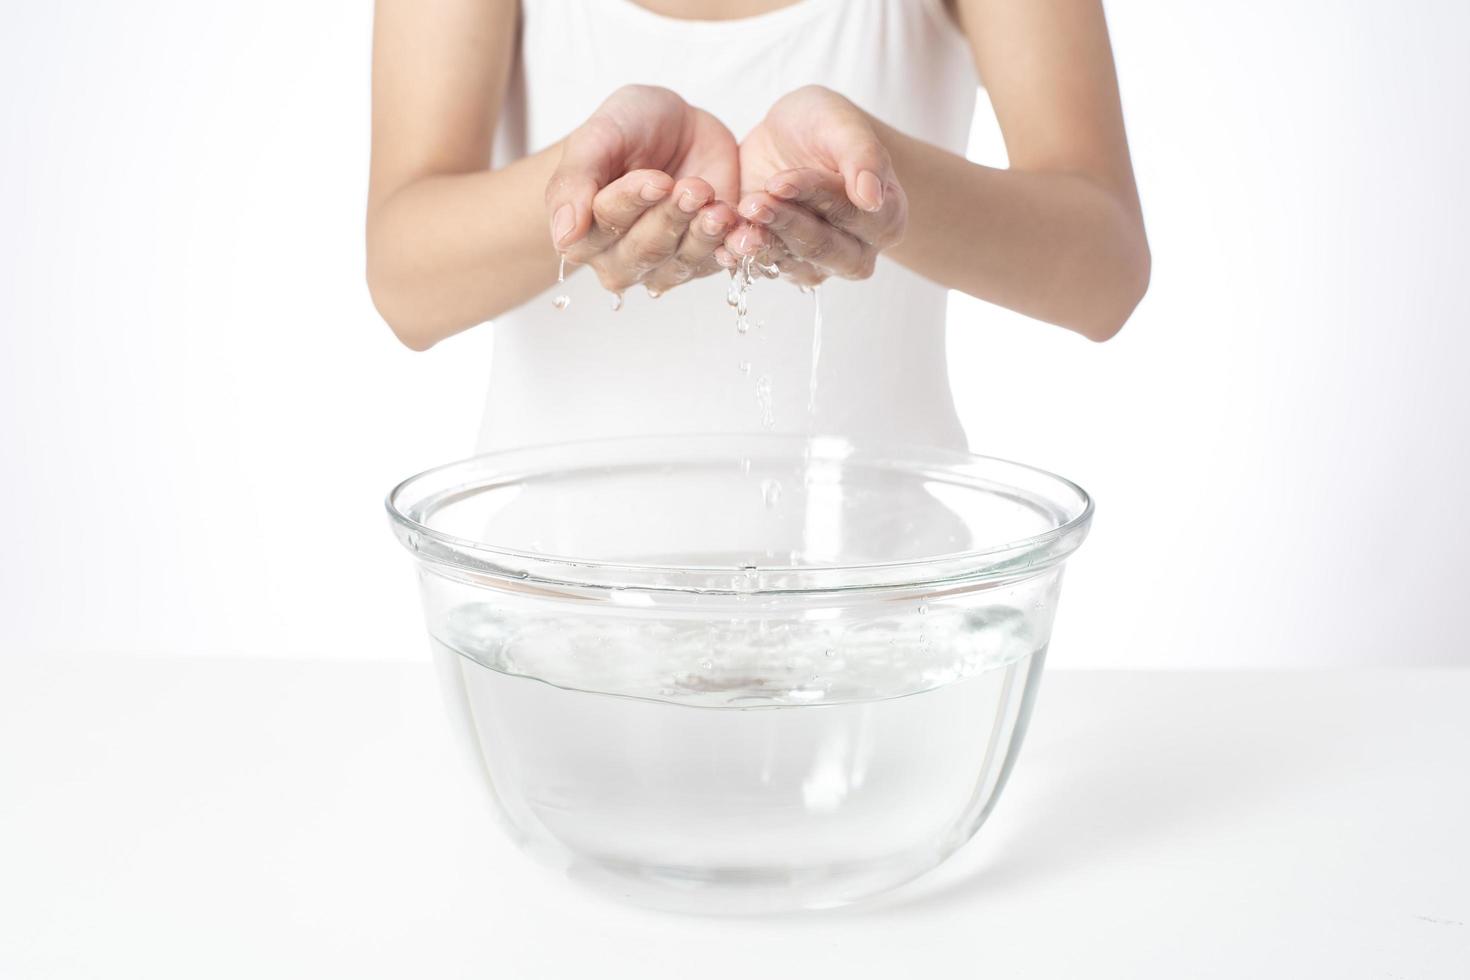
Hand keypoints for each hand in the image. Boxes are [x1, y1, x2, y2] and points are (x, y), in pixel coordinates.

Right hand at [546, 85, 739, 295]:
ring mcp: (663, 263)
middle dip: (670, 218)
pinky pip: (717, 261)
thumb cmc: (628, 129)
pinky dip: (732, 248)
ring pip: (681, 261)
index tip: (656, 179)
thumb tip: (564, 236)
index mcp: (584, 232)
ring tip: (718, 207)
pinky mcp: (704, 258)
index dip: (631, 203)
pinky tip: (740, 229)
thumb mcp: (598, 137)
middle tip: (692, 188)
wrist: (677, 127)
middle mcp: (620, 258)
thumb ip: (574, 182)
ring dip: (703, 235)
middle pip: (644, 251)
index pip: (604, 226)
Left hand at [729, 85, 906, 285]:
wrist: (791, 137)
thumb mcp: (843, 124)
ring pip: (792, 262)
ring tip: (735, 229)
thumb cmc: (826, 126)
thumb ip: (863, 156)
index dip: (815, 196)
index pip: (851, 212)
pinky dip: (743, 257)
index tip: (781, 180)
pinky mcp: (782, 263)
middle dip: (787, 225)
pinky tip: (723, 244)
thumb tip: (872, 198)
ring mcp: (818, 263)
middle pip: (823, 247)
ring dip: (763, 246)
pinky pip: (764, 268)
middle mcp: (856, 250)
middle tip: (753, 203)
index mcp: (886, 217)